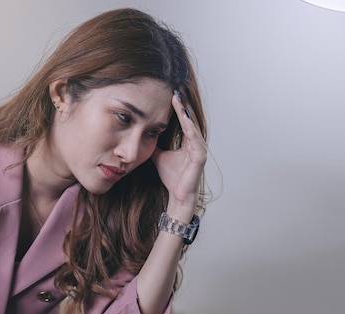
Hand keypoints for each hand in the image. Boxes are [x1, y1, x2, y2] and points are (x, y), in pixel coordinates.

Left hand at [151, 92, 207, 214]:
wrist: (177, 195)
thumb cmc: (172, 177)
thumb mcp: (158, 156)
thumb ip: (154, 145)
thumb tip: (144, 135)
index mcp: (187, 141)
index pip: (182, 120)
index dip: (177, 107)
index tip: (170, 93)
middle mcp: (195, 142)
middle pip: (189, 119)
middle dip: (183, 104)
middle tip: (176, 88)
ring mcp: (199, 148)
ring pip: (192, 125)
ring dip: (186, 112)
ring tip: (179, 99)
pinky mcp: (200, 157)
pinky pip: (195, 139)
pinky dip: (190, 128)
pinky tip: (184, 118)